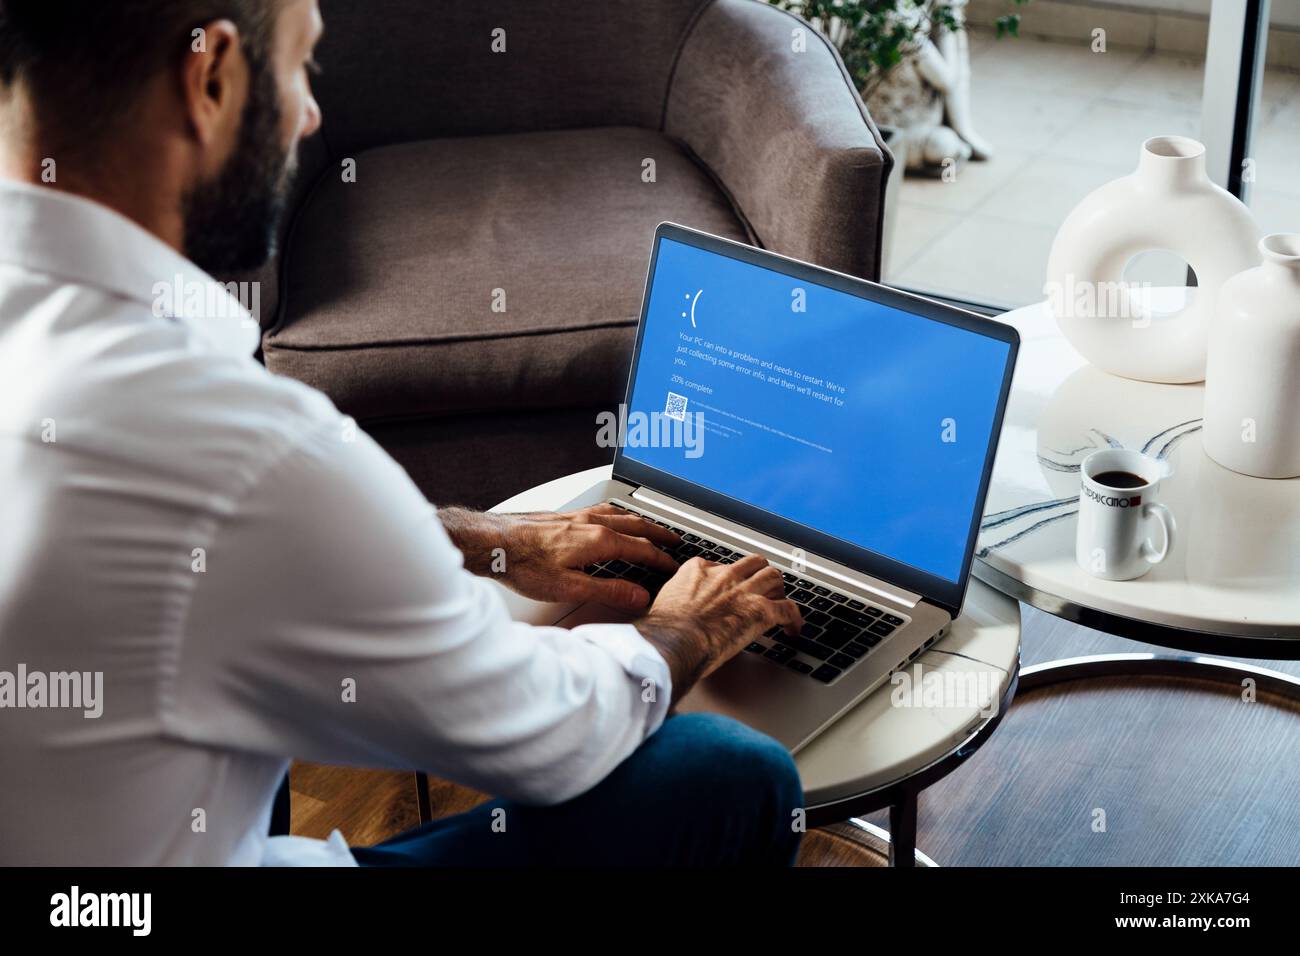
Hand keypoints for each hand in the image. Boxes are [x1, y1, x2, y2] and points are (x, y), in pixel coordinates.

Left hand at [440, 504, 681, 609]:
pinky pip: (603, 510)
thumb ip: (608, 591)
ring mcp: (578, 516)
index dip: (661, 559)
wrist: (492, 542)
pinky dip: (619, 515)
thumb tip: (639, 596)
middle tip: (674, 540)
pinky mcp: (564, 515)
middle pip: (636, 526)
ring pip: (620, 515)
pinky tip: (611, 518)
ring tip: (650, 527)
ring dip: (641, 522)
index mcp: (599, 540)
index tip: (673, 566)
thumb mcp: (570, 588)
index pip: (642, 549)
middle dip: (658, 534)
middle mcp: (592, 523)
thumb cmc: (524, 564)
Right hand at [636, 555, 802, 701]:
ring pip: (774, 577)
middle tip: (760, 590)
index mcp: (697, 570)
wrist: (672, 642)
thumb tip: (668, 616)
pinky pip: (789, 609)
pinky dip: (795, 619)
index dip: (728, 578)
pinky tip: (794, 629)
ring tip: (778, 603)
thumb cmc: (663, 631)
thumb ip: (674, 602)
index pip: (721, 566)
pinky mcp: (760, 611)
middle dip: (759, 575)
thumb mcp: (662, 604)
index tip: (728, 590)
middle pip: (753, 564)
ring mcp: (744, 591)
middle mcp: (724, 576)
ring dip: (778, 590)